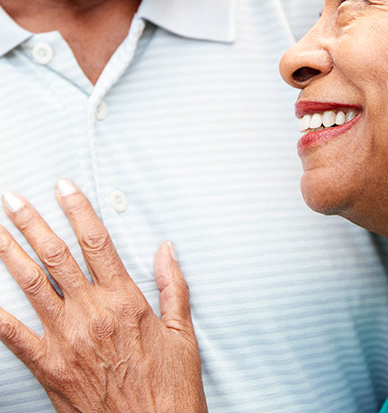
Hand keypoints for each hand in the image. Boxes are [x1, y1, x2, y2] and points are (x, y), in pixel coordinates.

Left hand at [0, 180, 207, 412]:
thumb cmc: (169, 389)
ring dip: (10, 253)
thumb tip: (166, 248)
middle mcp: (92, 312)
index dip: (78, 210)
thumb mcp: (182, 332)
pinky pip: (14, 336)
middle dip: (32, 222)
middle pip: (56, 255)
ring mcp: (66, 339)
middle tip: (13, 199)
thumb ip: (172, 285)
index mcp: (125, 299)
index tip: (64, 187)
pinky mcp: (49, 367)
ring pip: (31, 284)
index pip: (97, 241)